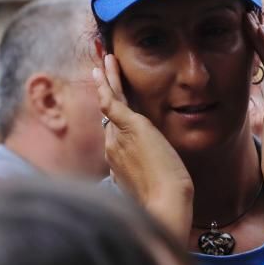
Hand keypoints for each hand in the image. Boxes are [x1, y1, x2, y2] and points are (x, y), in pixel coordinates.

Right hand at [92, 54, 193, 240]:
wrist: (165, 204)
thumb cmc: (166, 200)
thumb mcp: (155, 184)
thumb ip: (149, 174)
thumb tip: (158, 171)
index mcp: (118, 160)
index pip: (113, 130)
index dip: (111, 114)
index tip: (108, 101)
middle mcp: (112, 146)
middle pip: (107, 113)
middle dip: (104, 90)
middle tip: (98, 70)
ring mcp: (117, 136)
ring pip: (109, 102)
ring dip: (107, 79)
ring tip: (104, 60)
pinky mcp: (129, 127)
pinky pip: (112, 100)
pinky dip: (108, 82)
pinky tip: (105, 68)